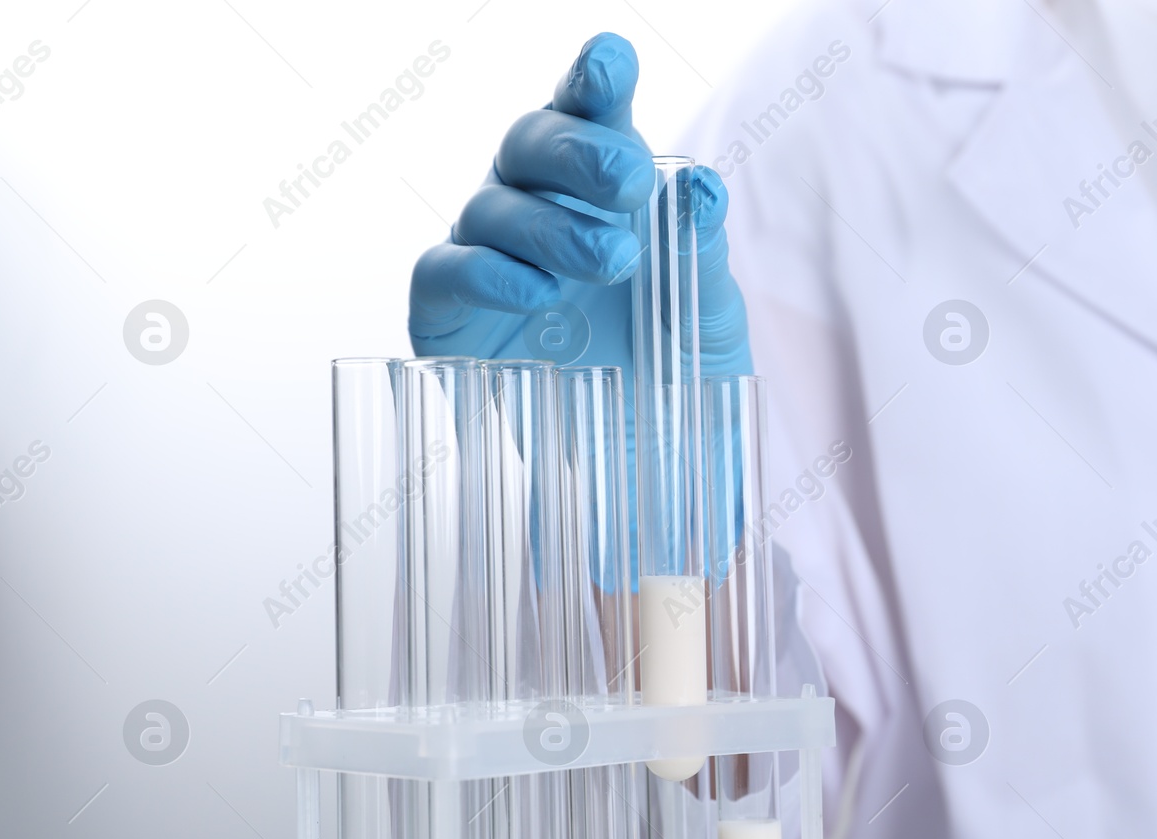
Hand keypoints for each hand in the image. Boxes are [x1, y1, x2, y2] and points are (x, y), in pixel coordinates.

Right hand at [408, 32, 749, 381]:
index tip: (611, 62)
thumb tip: (702, 189)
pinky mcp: (448, 312)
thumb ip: (703, 251)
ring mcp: (488, 253)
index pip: (590, 109)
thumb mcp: (708, 313)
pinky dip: (490, 276)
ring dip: (550, 228)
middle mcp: (538, 202)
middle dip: (578, 152)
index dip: (593, 78)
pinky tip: (539, 294)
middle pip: (529, 141)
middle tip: (629, 183)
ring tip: (611, 265)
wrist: (646, 458)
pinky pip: (448, 271)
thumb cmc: (675, 369)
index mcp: (602, 182)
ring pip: (491, 206)